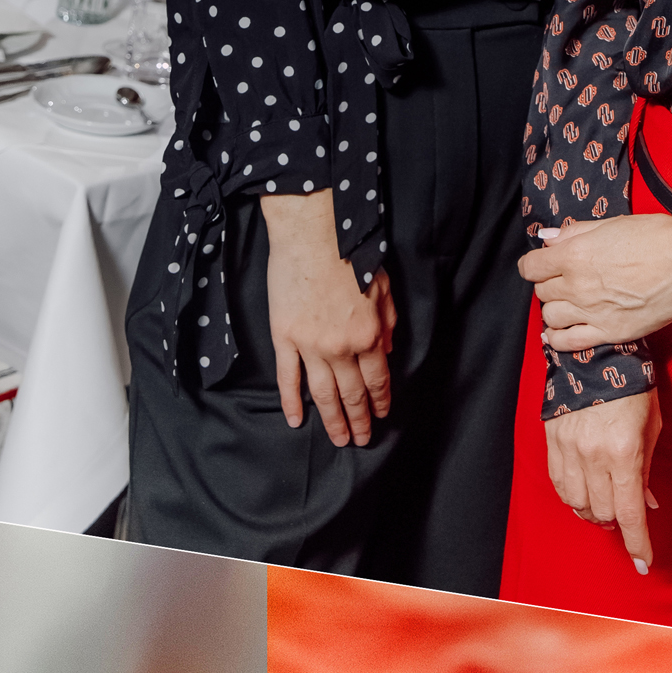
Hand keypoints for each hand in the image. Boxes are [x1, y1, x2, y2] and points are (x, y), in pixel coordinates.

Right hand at [261, 189, 394, 446]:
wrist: (312, 232)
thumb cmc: (350, 253)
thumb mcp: (383, 288)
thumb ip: (387, 324)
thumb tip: (386, 352)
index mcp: (369, 335)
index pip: (378, 380)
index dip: (380, 401)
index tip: (382, 416)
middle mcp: (341, 347)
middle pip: (352, 394)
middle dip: (359, 420)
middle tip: (361, 440)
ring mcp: (310, 345)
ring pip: (322, 393)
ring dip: (332, 420)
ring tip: (338, 439)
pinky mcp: (284, 336)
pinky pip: (287, 377)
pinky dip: (290, 401)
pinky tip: (295, 419)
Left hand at [520, 211, 671, 351]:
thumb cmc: (654, 237)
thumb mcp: (609, 225)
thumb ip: (573, 233)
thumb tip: (547, 239)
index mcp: (574, 256)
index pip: (531, 267)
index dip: (533, 265)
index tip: (540, 265)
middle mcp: (578, 286)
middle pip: (542, 292)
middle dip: (549, 285)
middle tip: (563, 281)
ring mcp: (593, 312)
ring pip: (550, 317)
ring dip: (554, 310)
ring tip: (566, 304)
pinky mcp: (611, 332)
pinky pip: (570, 343)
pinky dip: (558, 340)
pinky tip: (556, 334)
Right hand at [541, 392, 662, 571]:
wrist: (596, 355)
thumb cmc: (633, 391)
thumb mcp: (651, 430)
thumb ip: (646, 471)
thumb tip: (645, 505)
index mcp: (624, 452)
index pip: (630, 513)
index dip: (638, 543)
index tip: (644, 563)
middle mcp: (594, 455)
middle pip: (603, 513)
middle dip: (618, 525)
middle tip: (626, 520)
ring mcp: (569, 448)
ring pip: (577, 504)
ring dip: (593, 514)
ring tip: (603, 509)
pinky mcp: (553, 441)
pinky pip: (559, 484)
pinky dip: (571, 497)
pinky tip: (582, 494)